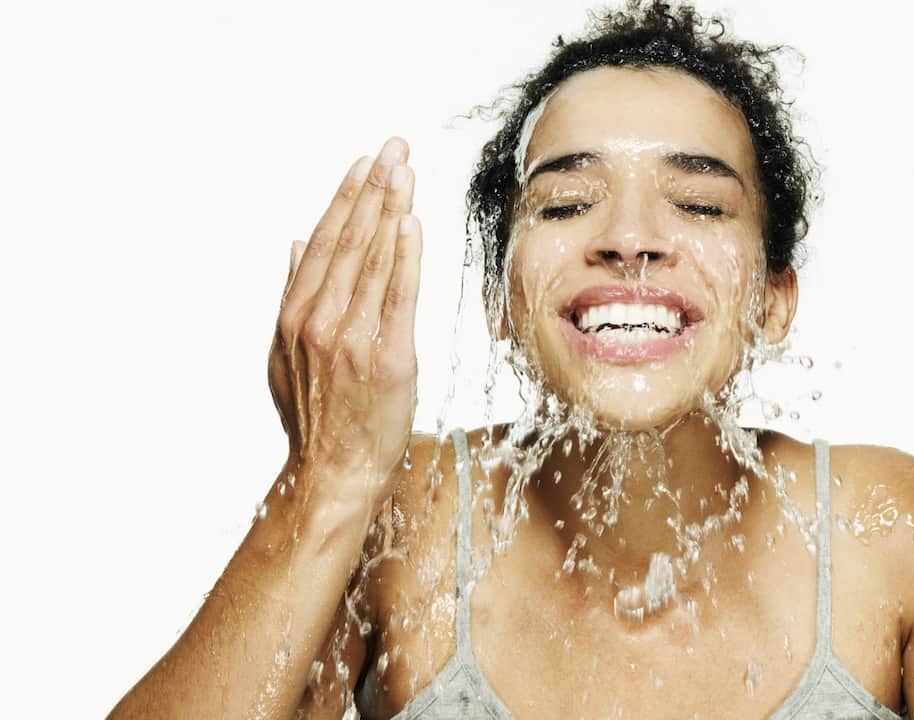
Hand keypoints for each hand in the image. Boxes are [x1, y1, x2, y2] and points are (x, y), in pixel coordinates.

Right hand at [267, 137, 422, 499]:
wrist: (333, 472)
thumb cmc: (316, 417)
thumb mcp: (285, 354)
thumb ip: (293, 295)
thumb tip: (298, 243)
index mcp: (294, 315)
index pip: (324, 242)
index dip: (346, 198)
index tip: (363, 164)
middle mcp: (319, 320)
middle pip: (349, 240)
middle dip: (373, 188)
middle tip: (393, 148)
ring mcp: (351, 337)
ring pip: (373, 258)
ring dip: (391, 208)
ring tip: (404, 170)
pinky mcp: (388, 357)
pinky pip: (398, 295)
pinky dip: (404, 255)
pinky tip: (412, 222)